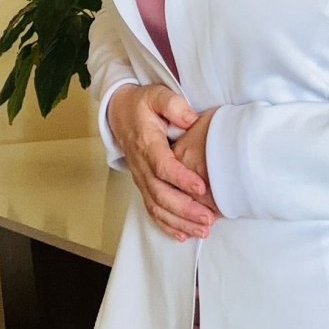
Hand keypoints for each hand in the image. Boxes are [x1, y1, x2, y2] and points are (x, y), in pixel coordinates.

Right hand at [106, 83, 218, 241]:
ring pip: (157, 206)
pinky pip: (152, 210)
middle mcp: (142, 166)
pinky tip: (184, 234)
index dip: (181, 179)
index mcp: (147, 144)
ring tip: (203, 230)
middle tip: (209, 218)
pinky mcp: (143, 185)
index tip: (202, 187)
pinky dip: (167, 224)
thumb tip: (191, 119)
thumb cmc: (142, 104)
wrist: (119, 112)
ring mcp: (141, 178)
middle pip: (161, 194)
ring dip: (180, 221)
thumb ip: (173, 104)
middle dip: (185, 209)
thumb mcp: (156, 95)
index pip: (163, 166)